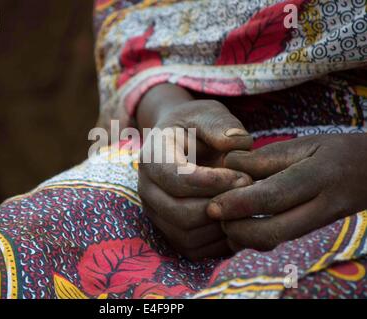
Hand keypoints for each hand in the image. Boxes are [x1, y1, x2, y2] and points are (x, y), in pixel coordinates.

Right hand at [138, 99, 252, 259]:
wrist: (180, 142)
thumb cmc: (196, 126)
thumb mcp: (207, 114)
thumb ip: (220, 125)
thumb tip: (236, 144)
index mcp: (152, 157)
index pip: (178, 179)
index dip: (214, 182)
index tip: (245, 177)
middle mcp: (147, 189)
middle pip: (180, 213)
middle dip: (220, 206)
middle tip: (249, 193)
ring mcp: (155, 213)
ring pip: (186, 235)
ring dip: (220, 225)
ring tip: (245, 206)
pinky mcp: (168, 230)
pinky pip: (192, 249)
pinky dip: (217, 242)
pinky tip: (236, 221)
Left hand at [207, 134, 366, 251]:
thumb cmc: (334, 152)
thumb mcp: (304, 144)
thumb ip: (265, 157)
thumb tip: (228, 164)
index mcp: (318, 177)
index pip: (273, 196)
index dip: (239, 204)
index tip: (212, 206)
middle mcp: (321, 207)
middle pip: (272, 231)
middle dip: (236, 229)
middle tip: (213, 213)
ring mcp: (317, 224)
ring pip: (274, 242)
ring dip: (241, 236)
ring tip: (223, 216)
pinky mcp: (309, 232)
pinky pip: (277, 241)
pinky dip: (252, 238)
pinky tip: (238, 223)